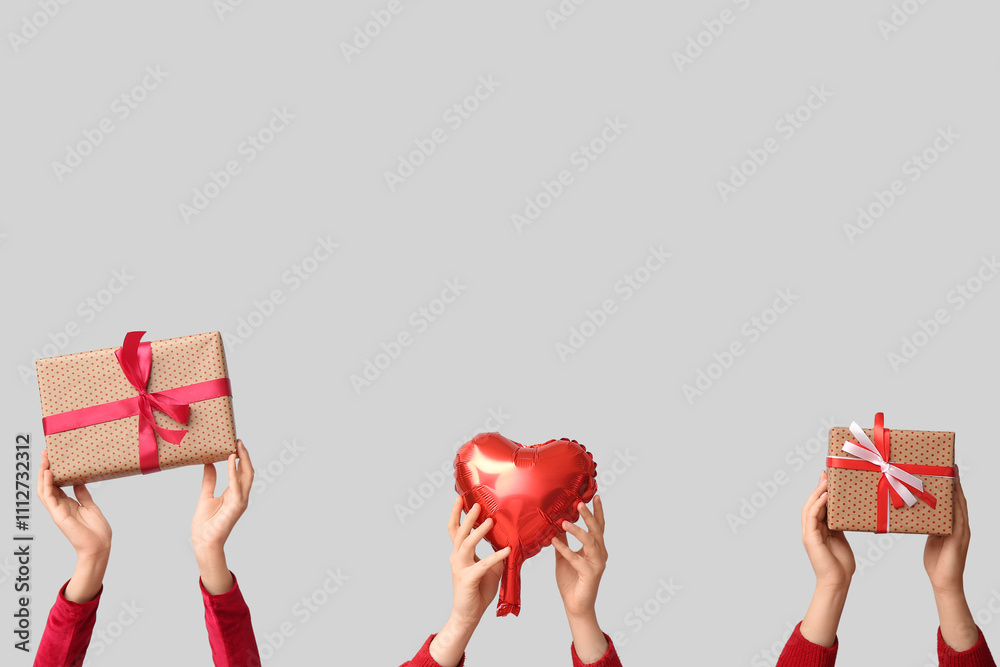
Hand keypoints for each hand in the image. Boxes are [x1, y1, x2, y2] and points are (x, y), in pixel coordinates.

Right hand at [36, 449, 111, 602]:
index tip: (54, 457)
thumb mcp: (90, 506)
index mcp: (68, 504)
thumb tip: (80, 482)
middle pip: (47, 485)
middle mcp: (60, 506)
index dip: (53, 471)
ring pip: (44, 489)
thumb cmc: (97, 530)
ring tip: (45, 458)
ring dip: (43, 473)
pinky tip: (48, 473)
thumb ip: (83, 495)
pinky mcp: (58, 515)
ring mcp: (58, 511)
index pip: (56, 485)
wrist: (99, 546)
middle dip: (45, 469)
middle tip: (47, 453)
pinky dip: (47, 484)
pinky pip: (49, 498)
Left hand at [191, 440, 253, 593]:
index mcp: (234, 493)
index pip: (241, 472)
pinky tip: (231, 459)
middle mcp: (241, 496)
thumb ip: (209, 480)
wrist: (204, 542)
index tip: (236, 443)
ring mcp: (241, 500)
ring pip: (247, 475)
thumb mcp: (205, 496)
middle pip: (248, 471)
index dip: (241, 457)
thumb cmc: (205, 524)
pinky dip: (234, 470)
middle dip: (245, 455)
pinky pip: (236, 484)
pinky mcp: (237, 505)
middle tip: (238, 440)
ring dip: (244, 459)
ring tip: (238, 445)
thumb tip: (209, 464)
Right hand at [429, 498, 509, 666]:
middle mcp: (457, 558)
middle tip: (477, 504)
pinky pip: (483, 565)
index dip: (457, 513)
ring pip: (466, 544)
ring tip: (490, 520)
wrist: (468, 615)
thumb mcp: (490, 568)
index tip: (462, 498)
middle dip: (467, 517)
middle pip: (458, 532)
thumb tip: (509, 542)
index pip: (455, 529)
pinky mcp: (468, 579)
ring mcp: (460, 568)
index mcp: (460, 553)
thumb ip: (495, 554)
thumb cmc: (478, 590)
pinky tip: (507, 551)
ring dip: (479, 532)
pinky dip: (495, 556)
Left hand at [553, 496, 608, 663]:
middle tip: (579, 503)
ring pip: (590, 542)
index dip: (597, 511)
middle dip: (589, 515)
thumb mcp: (564, 556)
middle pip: (596, 530)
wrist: (575, 605)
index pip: (598, 526)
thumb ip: (564, 540)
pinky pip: (576, 558)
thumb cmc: (571, 580)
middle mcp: (600, 554)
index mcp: (595, 548)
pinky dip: (565, 549)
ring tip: (564, 521)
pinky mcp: (590, 574)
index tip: (596, 496)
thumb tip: (557, 523)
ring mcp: (597, 564)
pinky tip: (554, 541)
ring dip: (577, 530)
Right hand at [802, 471, 853, 589]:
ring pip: (809, 507)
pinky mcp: (810, 538)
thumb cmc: (841, 564)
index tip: (828, 478)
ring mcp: (809, 533)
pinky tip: (825, 497)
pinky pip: (812, 517)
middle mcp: (810, 529)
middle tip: (826, 474)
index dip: (820, 491)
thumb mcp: (841, 538)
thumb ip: (839, 524)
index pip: (817, 505)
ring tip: (826, 482)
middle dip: (818, 488)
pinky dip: (817, 505)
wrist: (837, 582)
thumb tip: (842, 511)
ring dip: (817, 493)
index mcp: (817, 529)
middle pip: (811, 503)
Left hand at [924, 469, 969, 594]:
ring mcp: (961, 532)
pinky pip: (957, 519)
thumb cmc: (936, 561)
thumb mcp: (931, 537)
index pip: (954, 501)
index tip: (947, 469)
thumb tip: (922, 511)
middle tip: (950, 465)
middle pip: (959, 500)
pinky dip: (955, 507)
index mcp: (954, 525)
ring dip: (957, 490)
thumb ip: (931, 524)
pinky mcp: (958, 539)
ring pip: (960, 507)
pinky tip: (952, 497)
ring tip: (952, 475)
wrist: (944, 582)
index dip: (952, 485)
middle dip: (955, 482)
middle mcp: (960, 526)